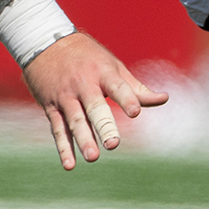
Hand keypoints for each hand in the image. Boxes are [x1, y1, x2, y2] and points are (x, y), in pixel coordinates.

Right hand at [21, 31, 168, 169]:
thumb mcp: (113, 66)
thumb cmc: (88, 57)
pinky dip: (63, 148)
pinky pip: (58, 129)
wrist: (45, 43)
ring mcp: (65, 96)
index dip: (126, 99)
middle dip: (104, 126)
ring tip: (93, 157)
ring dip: (83, 140)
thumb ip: (136, 88)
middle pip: (94, 108)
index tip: (135, 112)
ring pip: (74, 121)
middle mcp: (83, 85)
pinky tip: (70, 165)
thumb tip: (164, 99)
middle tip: (113, 145)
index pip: (116, 87)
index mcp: (102, 72)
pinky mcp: (51, 106)